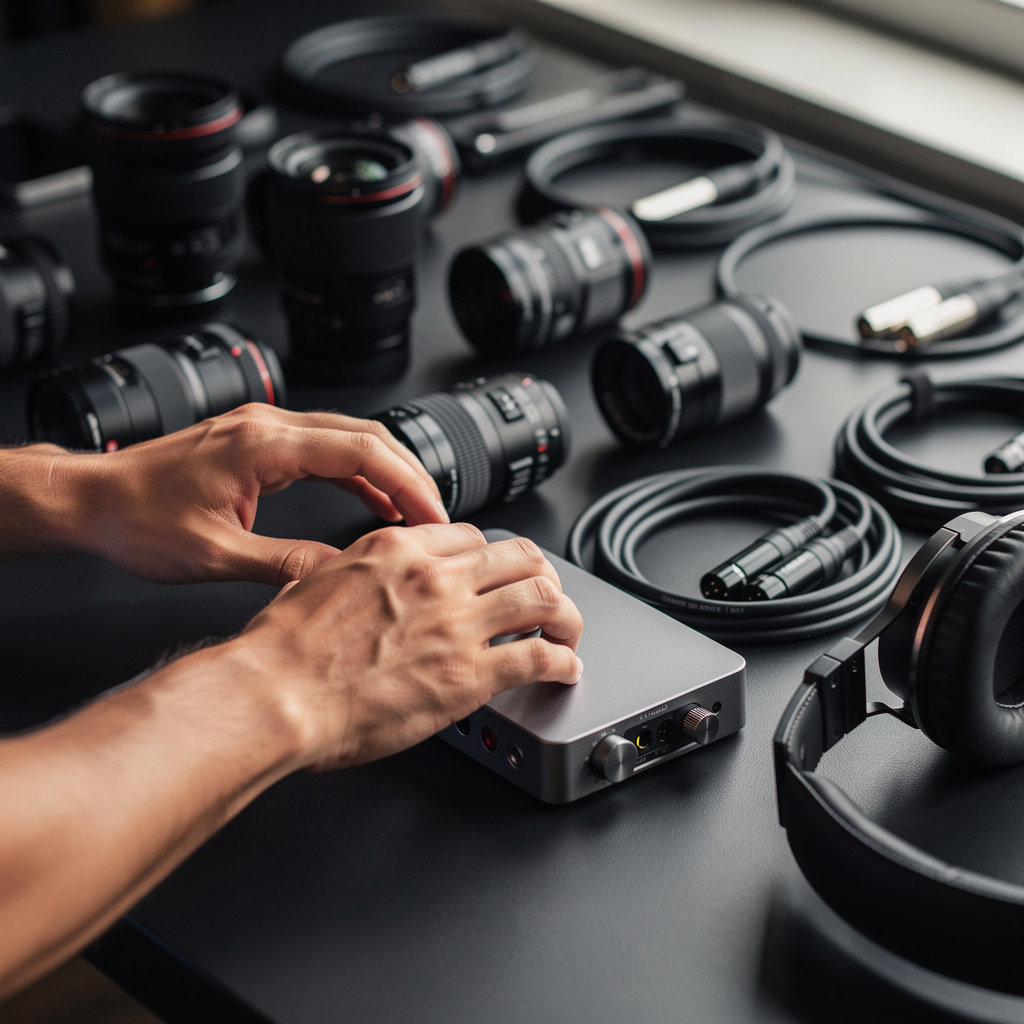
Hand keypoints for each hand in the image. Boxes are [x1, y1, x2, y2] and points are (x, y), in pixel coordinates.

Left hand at [48, 403, 448, 584]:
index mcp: (261, 446)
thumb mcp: (215, 555)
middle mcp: (266, 427)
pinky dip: (355, 474)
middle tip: (437, 516)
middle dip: (410, 473)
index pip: (360, 450)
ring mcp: (261, 431)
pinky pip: (322, 451)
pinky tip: (372, 501)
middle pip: (364, 435)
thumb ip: (285, 563)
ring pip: (347, 438)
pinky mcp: (255, 444)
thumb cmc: (137, 519)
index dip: (407, 481)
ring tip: (414, 513)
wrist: (92, 500)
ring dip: (386, 472)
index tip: (433, 514)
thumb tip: (340, 575)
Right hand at [234, 523, 584, 770]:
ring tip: (568, 631)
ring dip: (566, 614)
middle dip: (541, 575)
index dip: (491, 557)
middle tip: (546, 596)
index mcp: (397, 549)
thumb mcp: (317, 582)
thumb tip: (370, 584)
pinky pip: (538, 658)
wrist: (273, 694)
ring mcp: (457, 624)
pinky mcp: (469, 674)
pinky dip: (563, 663)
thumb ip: (359, 574)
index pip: (470, 537)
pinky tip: (565, 671)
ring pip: (543, 597)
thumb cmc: (281, 650)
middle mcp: (435, 577)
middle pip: (519, 556)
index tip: (495, 575)